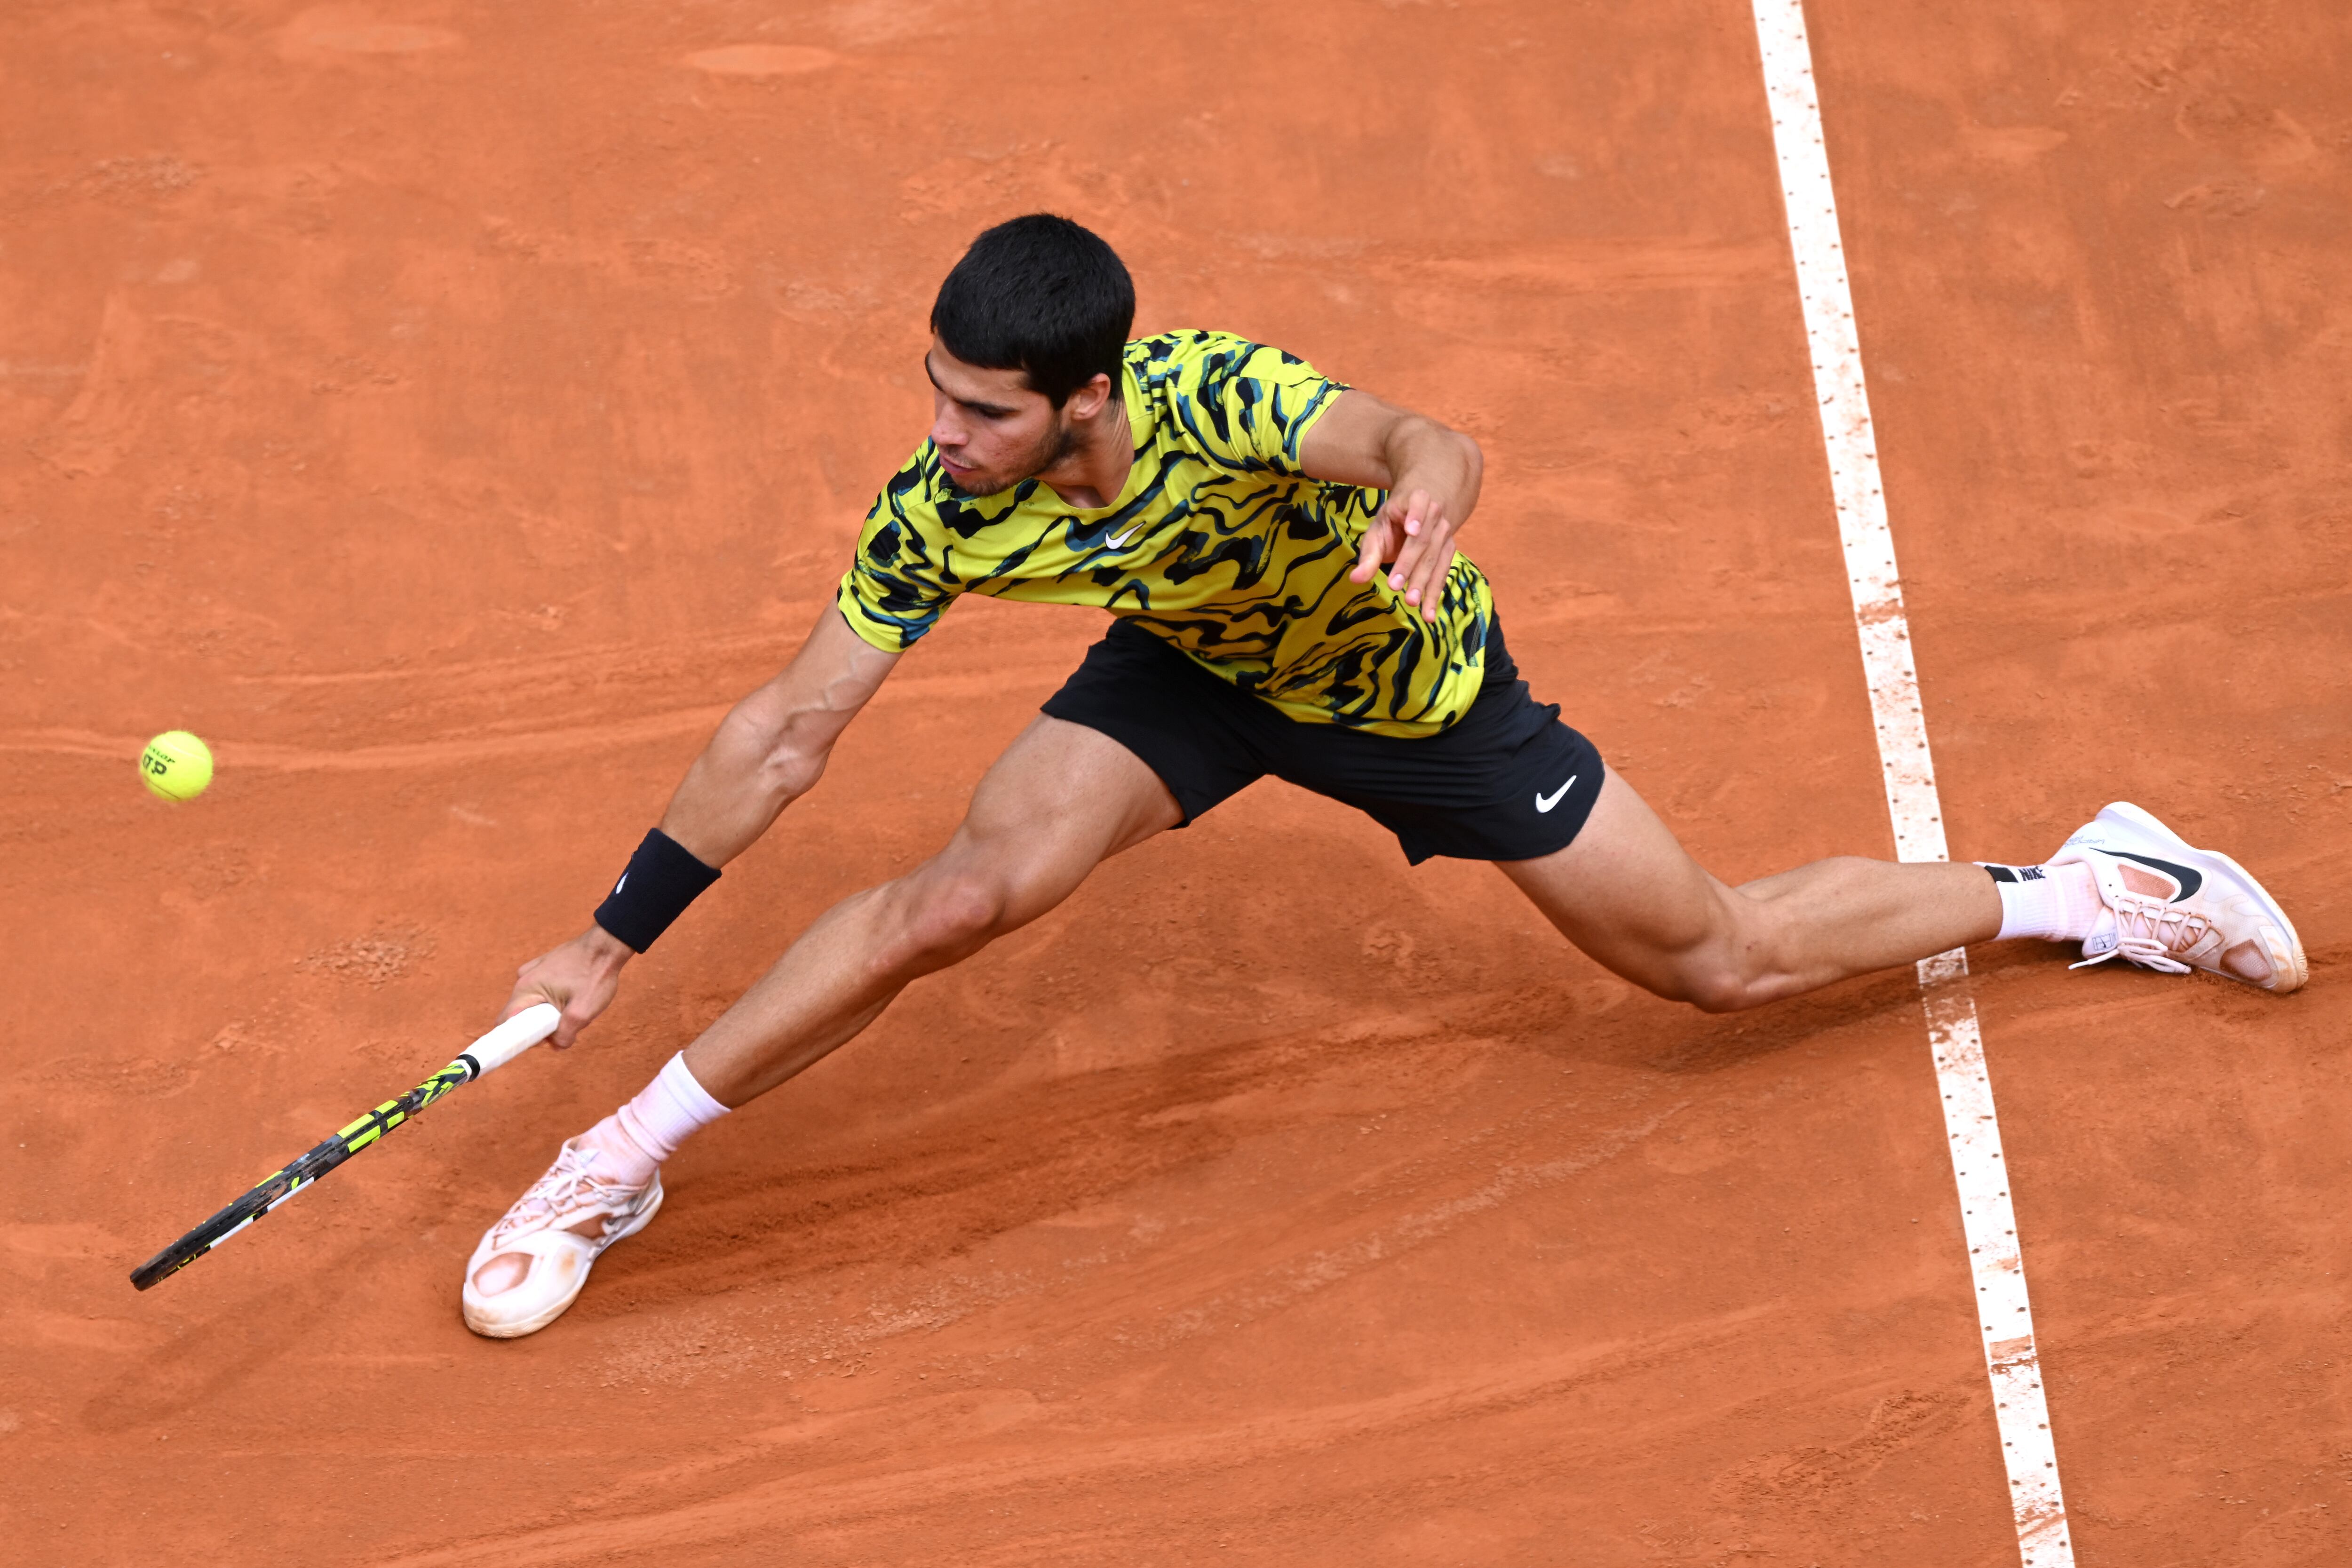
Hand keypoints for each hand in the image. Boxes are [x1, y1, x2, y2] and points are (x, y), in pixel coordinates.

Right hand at [502, 925, 633, 1048]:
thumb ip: (564, 1034)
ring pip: (535, 1006)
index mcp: (526, 989)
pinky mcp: (544, 968)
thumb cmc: (595, 974)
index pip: (505, 1023)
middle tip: (566, 1024)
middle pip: (522, 1016)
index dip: (517, 1039)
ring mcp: (534, 972)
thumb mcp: (582, 1012)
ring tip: (576, 1006)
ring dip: (552, 1014)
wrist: (608, 945)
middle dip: (542, 1027)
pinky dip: (556, 1001)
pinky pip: (543, 994)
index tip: (539, 1042)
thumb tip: (556, 1045)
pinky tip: (576, 995)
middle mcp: (524, 979)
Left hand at [1347, 486, 1459, 622]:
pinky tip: (1428, 614)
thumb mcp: (1378, 530)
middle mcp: (1435, 514)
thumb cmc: (1395, 520)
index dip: (1416, 516)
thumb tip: (1355, 579)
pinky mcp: (1449, 550)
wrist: (1425, 508)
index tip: (1412, 530)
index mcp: (1416, 499)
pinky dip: (1434, 594)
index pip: (1417, 504)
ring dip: (1424, 584)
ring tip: (1414, 605)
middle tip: (1397, 588)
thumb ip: (1369, 555)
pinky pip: (1442, 573)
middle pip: (1423, 542)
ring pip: (1435, 560)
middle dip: (1410, 567)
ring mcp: (1445, 532)